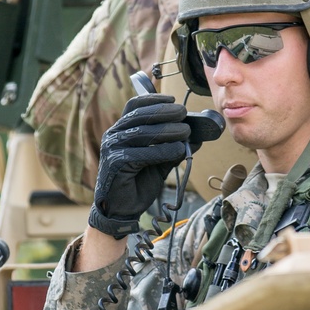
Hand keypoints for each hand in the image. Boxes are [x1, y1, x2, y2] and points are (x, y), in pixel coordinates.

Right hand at [88, 94, 189, 238]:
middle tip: (184, 114)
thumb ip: (172, 148)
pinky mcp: (116, 163)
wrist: (121, 210)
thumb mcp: (159, 162)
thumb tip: (196, 137)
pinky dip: (162, 151)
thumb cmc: (137, 184)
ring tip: (186, 132)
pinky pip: (142, 153)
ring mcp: (112, 149)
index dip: (153, 99)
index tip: (173, 100)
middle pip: (140, 115)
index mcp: (121, 130)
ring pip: (143, 132)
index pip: (134, 106)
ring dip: (168, 131)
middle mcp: (113, 135)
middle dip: (164, 112)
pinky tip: (178, 150)